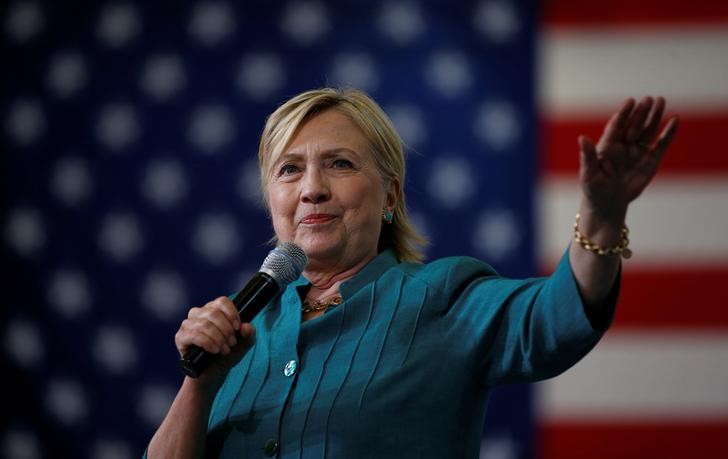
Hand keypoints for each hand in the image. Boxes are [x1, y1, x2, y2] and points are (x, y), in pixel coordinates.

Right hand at [175, 297, 254, 386]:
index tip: (238, 327)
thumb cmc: (227, 354)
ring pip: (204, 324)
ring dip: (218, 338)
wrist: (213, 373)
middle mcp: (199, 313)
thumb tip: (246, 326)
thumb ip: (249, 334)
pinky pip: (193, 335)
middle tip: (232, 343)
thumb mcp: (243, 344)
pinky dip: (207, 342)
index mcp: (213, 309)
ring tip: (225, 350)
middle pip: (214, 313)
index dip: (232, 314)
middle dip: (226, 330)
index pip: (222, 302)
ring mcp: (188, 324)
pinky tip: (215, 350)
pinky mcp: (180, 337)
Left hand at [578, 96, 678, 221]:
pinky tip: (675, 120)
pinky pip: (660, 144)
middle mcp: (623, 145)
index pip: (616, 126)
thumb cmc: (594, 189)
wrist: (607, 205)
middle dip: (641, 112)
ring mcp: (637, 152)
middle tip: (649, 99)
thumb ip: (588, 155)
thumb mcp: (589, 174)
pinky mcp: (650, 160)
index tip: (630, 101)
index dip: (623, 114)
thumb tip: (582, 138)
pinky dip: (668, 133)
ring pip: (647, 130)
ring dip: (654, 116)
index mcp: (607, 146)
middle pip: (634, 125)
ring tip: (661, 101)